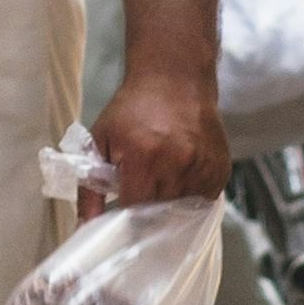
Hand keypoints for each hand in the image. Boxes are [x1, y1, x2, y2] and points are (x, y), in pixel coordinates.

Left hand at [89, 58, 220, 211]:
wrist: (174, 78)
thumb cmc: (132, 109)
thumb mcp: (101, 140)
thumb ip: (89, 188)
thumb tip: (84, 226)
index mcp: (143, 155)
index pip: (134, 208)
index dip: (125, 216)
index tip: (121, 214)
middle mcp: (177, 162)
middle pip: (160, 213)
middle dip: (146, 213)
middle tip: (139, 200)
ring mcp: (202, 165)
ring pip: (183, 210)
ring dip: (170, 206)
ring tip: (160, 186)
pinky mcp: (219, 167)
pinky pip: (204, 200)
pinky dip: (191, 198)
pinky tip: (180, 179)